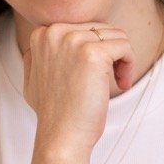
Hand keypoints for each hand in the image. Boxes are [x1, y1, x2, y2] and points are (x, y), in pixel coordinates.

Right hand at [21, 19, 136, 151]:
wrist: (60, 136)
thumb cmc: (53, 113)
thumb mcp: (33, 77)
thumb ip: (41, 55)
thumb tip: (55, 39)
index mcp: (42, 34)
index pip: (83, 27)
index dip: (95, 49)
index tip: (96, 73)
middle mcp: (55, 32)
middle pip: (101, 28)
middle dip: (111, 53)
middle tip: (111, 79)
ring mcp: (73, 40)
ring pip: (115, 35)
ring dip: (122, 58)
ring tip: (118, 81)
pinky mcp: (93, 53)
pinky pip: (124, 46)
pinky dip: (129, 64)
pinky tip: (122, 83)